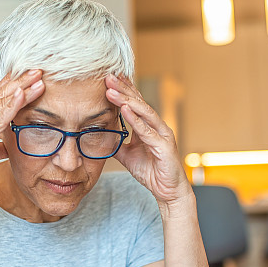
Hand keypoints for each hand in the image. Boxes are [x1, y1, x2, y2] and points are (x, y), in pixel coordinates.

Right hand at [0, 70, 44, 198]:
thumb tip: (8, 146)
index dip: (11, 84)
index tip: (26, 74)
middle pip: (1, 94)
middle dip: (20, 80)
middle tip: (37, 68)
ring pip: (2, 102)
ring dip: (21, 88)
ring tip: (36, 77)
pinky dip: (11, 106)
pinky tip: (22, 94)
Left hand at [105, 74, 191, 209]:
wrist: (167, 191)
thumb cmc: (151, 171)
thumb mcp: (127, 155)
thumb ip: (117, 143)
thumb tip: (100, 135)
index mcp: (148, 126)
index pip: (135, 103)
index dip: (123, 89)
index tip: (109, 77)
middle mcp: (156, 126)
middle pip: (138, 102)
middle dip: (123, 88)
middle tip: (107, 76)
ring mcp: (162, 134)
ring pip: (143, 112)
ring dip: (127, 100)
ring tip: (112, 90)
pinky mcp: (164, 146)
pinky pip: (147, 131)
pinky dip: (136, 120)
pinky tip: (125, 110)